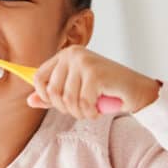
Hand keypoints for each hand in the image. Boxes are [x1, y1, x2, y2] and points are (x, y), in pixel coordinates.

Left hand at [27, 46, 160, 119]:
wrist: (137, 90)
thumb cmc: (106, 90)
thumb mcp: (75, 91)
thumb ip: (53, 95)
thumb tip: (30, 101)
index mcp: (65, 55)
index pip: (38, 77)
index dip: (45, 96)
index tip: (59, 104)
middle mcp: (73, 54)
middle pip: (52, 91)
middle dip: (65, 108)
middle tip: (81, 109)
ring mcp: (84, 62)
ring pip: (68, 99)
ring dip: (80, 112)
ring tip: (91, 109)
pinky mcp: (96, 74)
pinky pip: (83, 103)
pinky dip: (91, 112)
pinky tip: (99, 110)